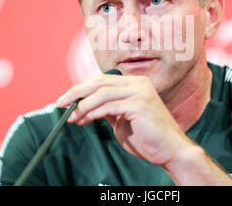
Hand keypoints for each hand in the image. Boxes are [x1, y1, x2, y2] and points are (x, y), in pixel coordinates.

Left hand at [56, 73, 194, 166]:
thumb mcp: (123, 119)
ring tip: (72, 117)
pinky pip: (108, 106)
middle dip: (77, 92)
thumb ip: (109, 109)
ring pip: (102, 93)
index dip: (82, 88)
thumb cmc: (148, 138)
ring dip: (82, 106)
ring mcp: (140, 92)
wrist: (170, 151)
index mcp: (136, 83)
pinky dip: (92, 113)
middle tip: (61, 103)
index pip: (103, 80)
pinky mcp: (139, 104)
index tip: (67, 99)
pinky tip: (84, 120)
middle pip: (100, 82)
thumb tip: (85, 105)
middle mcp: (139, 83)